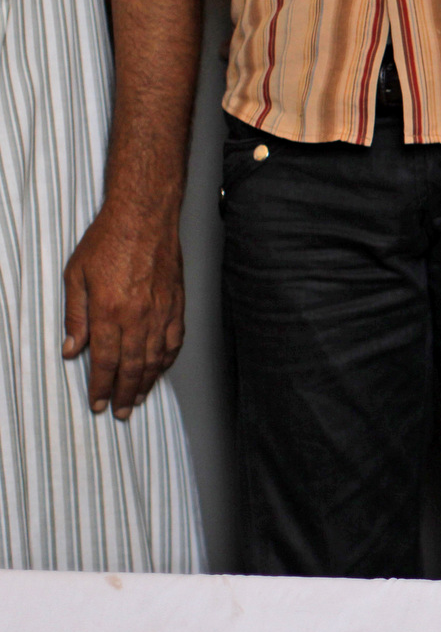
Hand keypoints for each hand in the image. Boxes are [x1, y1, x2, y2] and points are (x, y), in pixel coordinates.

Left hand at [62, 205, 184, 419]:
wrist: (144, 218)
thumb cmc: (108, 241)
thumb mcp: (76, 276)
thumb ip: (75, 316)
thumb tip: (73, 349)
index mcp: (110, 312)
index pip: (106, 361)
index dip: (102, 387)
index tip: (98, 403)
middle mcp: (138, 317)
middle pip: (133, 367)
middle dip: (125, 393)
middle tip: (121, 412)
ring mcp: (161, 312)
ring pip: (156, 358)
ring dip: (147, 383)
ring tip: (139, 399)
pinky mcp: (176, 305)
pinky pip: (174, 341)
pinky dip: (167, 361)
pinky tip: (161, 369)